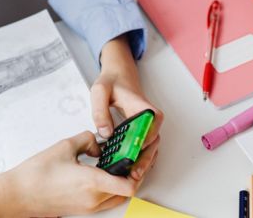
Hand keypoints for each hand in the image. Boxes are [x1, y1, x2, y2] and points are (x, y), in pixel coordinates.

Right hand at [0, 131, 160, 216]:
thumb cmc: (36, 174)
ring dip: (127, 182)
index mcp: (92, 182)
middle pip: (129, 190)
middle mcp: (94, 199)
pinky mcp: (83, 209)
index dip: (141, 169)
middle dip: (138, 172)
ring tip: (126, 163)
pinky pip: (107, 200)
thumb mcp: (65, 146)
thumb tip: (98, 143)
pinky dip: (113, 188)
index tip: (143, 154)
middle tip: (140, 155)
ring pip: (119, 197)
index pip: (129, 184)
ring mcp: (89, 207)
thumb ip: (87, 140)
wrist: (18, 195)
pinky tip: (108, 173)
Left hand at [91, 36, 163, 180]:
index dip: (144, 140)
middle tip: (134, 173)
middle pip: (153, 141)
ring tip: (132, 177)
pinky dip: (140, 159)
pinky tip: (131, 170)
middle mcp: (151, 117)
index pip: (150, 124)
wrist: (119, 76)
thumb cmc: (111, 82)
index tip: (135, 152)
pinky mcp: (144, 131)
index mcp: (143, 106)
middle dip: (144, 159)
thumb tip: (105, 132)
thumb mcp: (99, 91)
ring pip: (151, 147)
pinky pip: (146, 147)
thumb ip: (100, 111)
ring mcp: (149, 125)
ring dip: (143, 162)